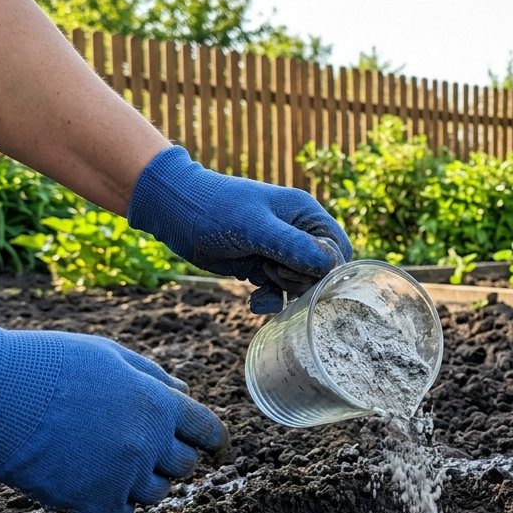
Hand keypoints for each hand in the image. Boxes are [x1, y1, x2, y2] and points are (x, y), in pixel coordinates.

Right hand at [0, 310, 228, 512]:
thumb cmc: (49, 365)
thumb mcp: (110, 356)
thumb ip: (154, 377)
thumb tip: (185, 395)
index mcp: (158, 405)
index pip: (208, 431)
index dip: (215, 440)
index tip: (217, 448)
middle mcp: (148, 445)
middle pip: (185, 464)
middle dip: (174, 455)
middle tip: (148, 446)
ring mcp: (121, 477)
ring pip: (156, 491)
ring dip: (145, 478)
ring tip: (114, 459)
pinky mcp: (91, 503)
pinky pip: (123, 512)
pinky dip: (117, 500)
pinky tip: (98, 480)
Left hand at [128, 146, 352, 312]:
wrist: (174, 211)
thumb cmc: (215, 209)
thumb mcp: (255, 228)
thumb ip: (293, 246)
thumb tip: (329, 265)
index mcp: (305, 215)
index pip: (338, 248)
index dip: (328, 268)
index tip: (303, 274)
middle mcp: (297, 233)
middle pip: (321, 271)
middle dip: (302, 281)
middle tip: (274, 272)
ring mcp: (279, 251)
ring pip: (299, 284)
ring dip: (284, 292)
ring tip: (260, 281)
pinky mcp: (260, 266)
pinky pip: (277, 291)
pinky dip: (269, 300)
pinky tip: (254, 303)